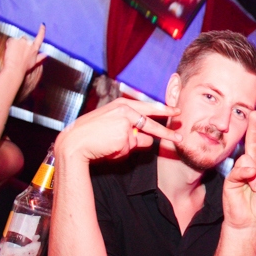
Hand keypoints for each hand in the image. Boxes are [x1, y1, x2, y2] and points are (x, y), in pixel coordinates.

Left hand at [3, 24, 46, 72]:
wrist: (15, 68)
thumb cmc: (24, 67)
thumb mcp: (35, 62)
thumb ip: (41, 57)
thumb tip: (46, 54)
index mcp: (35, 48)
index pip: (40, 37)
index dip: (42, 30)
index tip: (42, 24)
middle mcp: (29, 42)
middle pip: (25, 38)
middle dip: (22, 43)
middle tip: (18, 52)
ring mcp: (21, 41)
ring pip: (17, 39)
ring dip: (15, 43)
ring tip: (14, 52)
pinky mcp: (13, 40)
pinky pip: (10, 40)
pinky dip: (10, 44)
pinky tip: (10, 51)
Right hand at [57, 98, 180, 162]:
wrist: (75, 143)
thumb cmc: (92, 136)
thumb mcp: (113, 127)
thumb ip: (132, 130)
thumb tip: (148, 139)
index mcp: (121, 104)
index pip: (147, 106)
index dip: (163, 109)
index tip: (175, 110)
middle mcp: (125, 109)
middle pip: (153, 119)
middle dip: (168, 125)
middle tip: (180, 127)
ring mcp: (126, 121)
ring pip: (141, 138)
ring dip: (129, 146)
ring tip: (110, 145)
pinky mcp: (126, 133)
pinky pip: (132, 147)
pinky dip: (123, 151)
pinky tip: (108, 147)